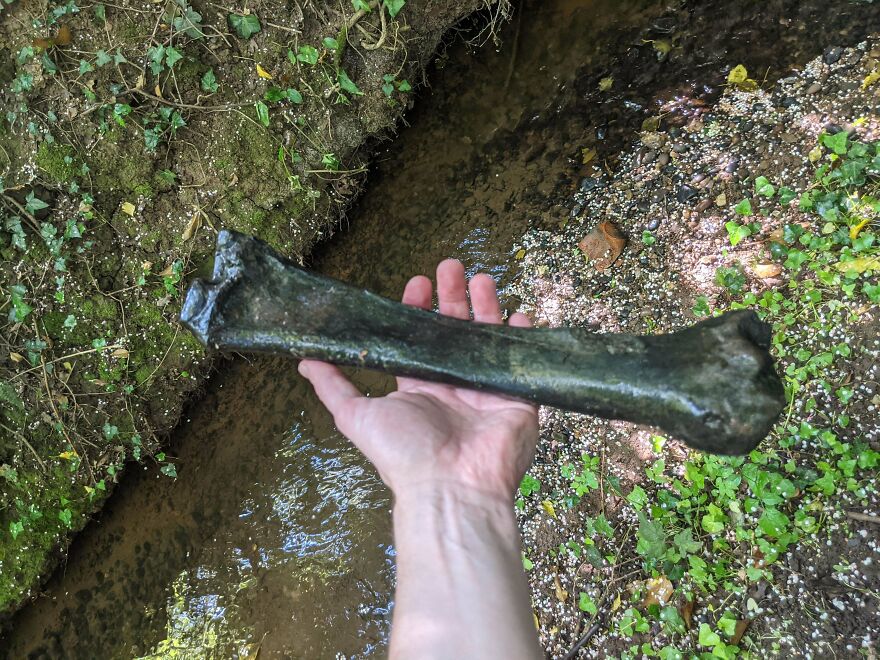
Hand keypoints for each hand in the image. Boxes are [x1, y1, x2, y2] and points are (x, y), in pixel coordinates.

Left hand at [298, 259, 538, 502]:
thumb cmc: (403, 453)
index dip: (418, 308)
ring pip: (488, 338)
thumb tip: (302, 359)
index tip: (417, 282)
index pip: (420, 338)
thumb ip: (333, 386)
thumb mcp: (356, 415)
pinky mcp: (516, 399)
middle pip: (455, 330)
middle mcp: (452, 384)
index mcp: (420, 386)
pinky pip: (522, 361)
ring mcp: (485, 389)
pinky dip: (523, 337)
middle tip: (450, 265)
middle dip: (453, 296)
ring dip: (486, 306)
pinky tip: (520, 315)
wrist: (451, 488)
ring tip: (483, 278)